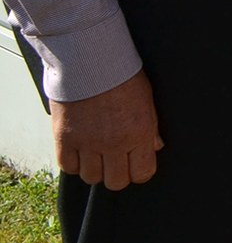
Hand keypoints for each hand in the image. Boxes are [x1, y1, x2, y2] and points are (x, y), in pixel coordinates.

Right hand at [53, 70, 161, 189]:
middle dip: (117, 173)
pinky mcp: (64, 139)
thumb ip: (150, 128)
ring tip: (96, 151)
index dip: (139, 171)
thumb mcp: (147, 100)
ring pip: (91, 177)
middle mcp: (114, 142)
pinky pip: (68, 167)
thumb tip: (155, 147)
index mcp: (139, 132)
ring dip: (94, 168)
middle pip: (115, 182)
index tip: (135, 164)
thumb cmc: (122, 76)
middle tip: (116, 160)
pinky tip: (80, 149)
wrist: (90, 59)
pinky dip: (74, 162)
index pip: (142, 173)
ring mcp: (88, 143)